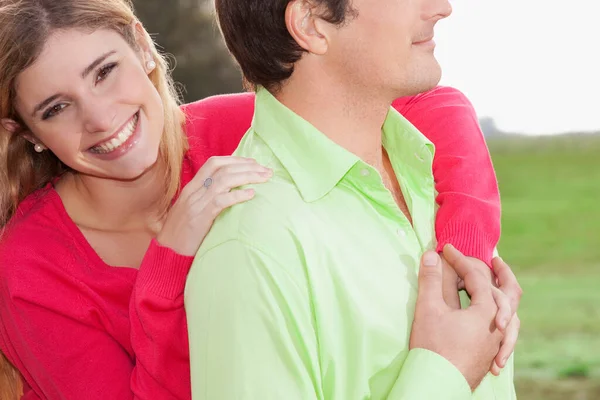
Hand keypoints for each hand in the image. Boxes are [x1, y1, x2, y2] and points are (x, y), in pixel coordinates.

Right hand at [156, 156, 271, 255]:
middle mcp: (194, 191)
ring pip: (224, 180)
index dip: (235, 159)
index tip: (253, 162)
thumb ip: (207, 199)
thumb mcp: (193, 210)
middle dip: (246, 166)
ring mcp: (196, 203)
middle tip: (266, 170)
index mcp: (192, 187)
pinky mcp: (200, 217)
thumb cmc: (183, 233)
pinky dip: (237, 195)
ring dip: (247, 176)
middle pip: (222, 169)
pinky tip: (251, 194)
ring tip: (264, 178)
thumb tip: (232, 192)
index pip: (214, 163)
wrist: (166, 252)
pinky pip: (221, 201)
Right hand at [441, 247, 522, 375]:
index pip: (477, 276)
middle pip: (509, 293)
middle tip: (496, 259)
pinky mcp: (491, 355)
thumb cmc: (433, 346)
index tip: (446, 249)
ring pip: (512, 315)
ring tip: (501, 290)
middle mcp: (499, 326)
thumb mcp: (429, 308)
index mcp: (488, 311)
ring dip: (506, 298)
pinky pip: (506, 333)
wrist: (437, 385)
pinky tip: (495, 324)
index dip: (460, 259)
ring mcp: (498, 343)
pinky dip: (502, 321)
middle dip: (503, 274)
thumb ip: (431, 279)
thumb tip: (431, 254)